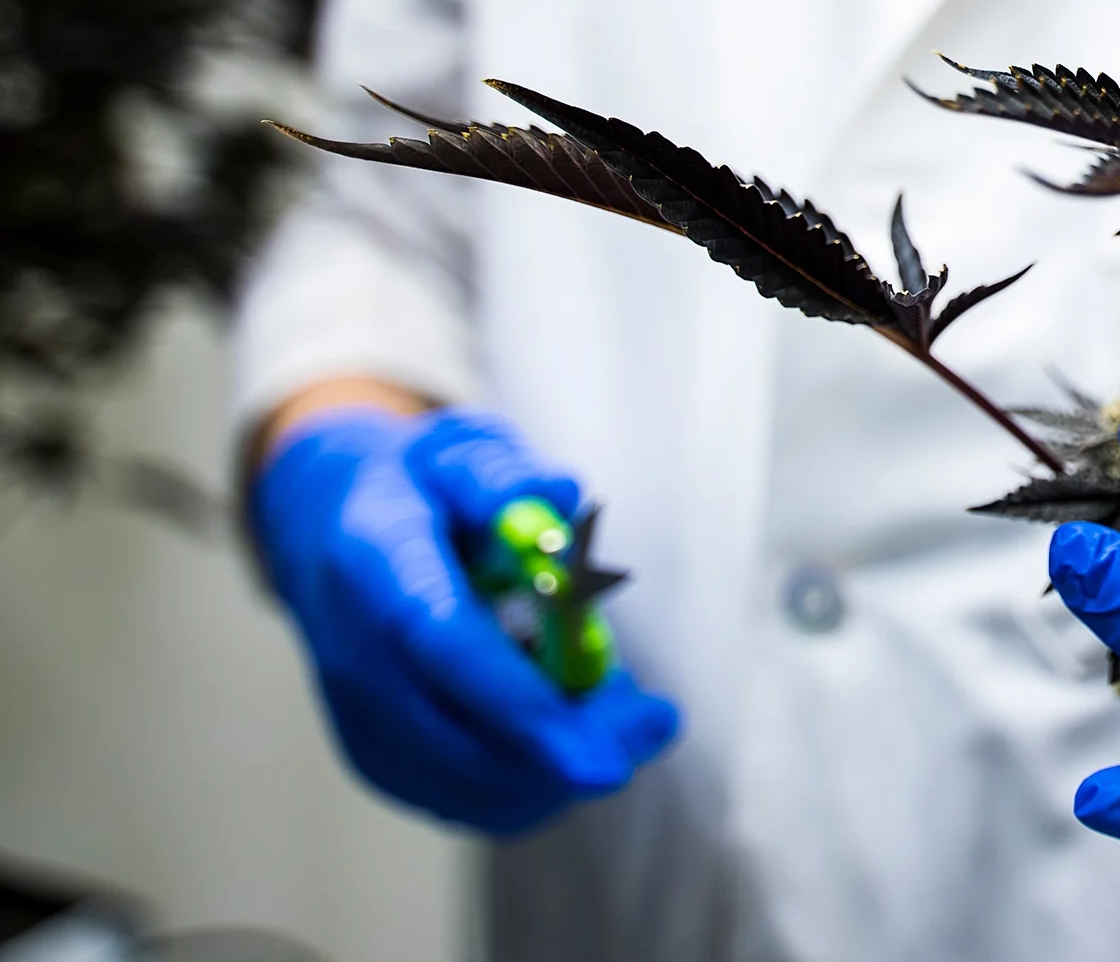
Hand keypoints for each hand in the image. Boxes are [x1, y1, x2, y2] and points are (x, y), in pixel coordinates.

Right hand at [251, 406, 678, 833]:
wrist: (329, 529)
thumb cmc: (420, 488)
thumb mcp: (459, 451)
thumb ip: (505, 475)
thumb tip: (562, 499)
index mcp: (373, 565)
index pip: (447, 651)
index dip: (525, 707)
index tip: (610, 757)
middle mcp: (355, 659)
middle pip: (466, 742)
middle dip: (576, 746)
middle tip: (658, 720)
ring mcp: (361, 722)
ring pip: (478, 787)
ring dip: (565, 760)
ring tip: (616, 697)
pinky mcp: (380, 761)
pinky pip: (472, 800)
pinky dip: (538, 776)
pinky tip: (571, 720)